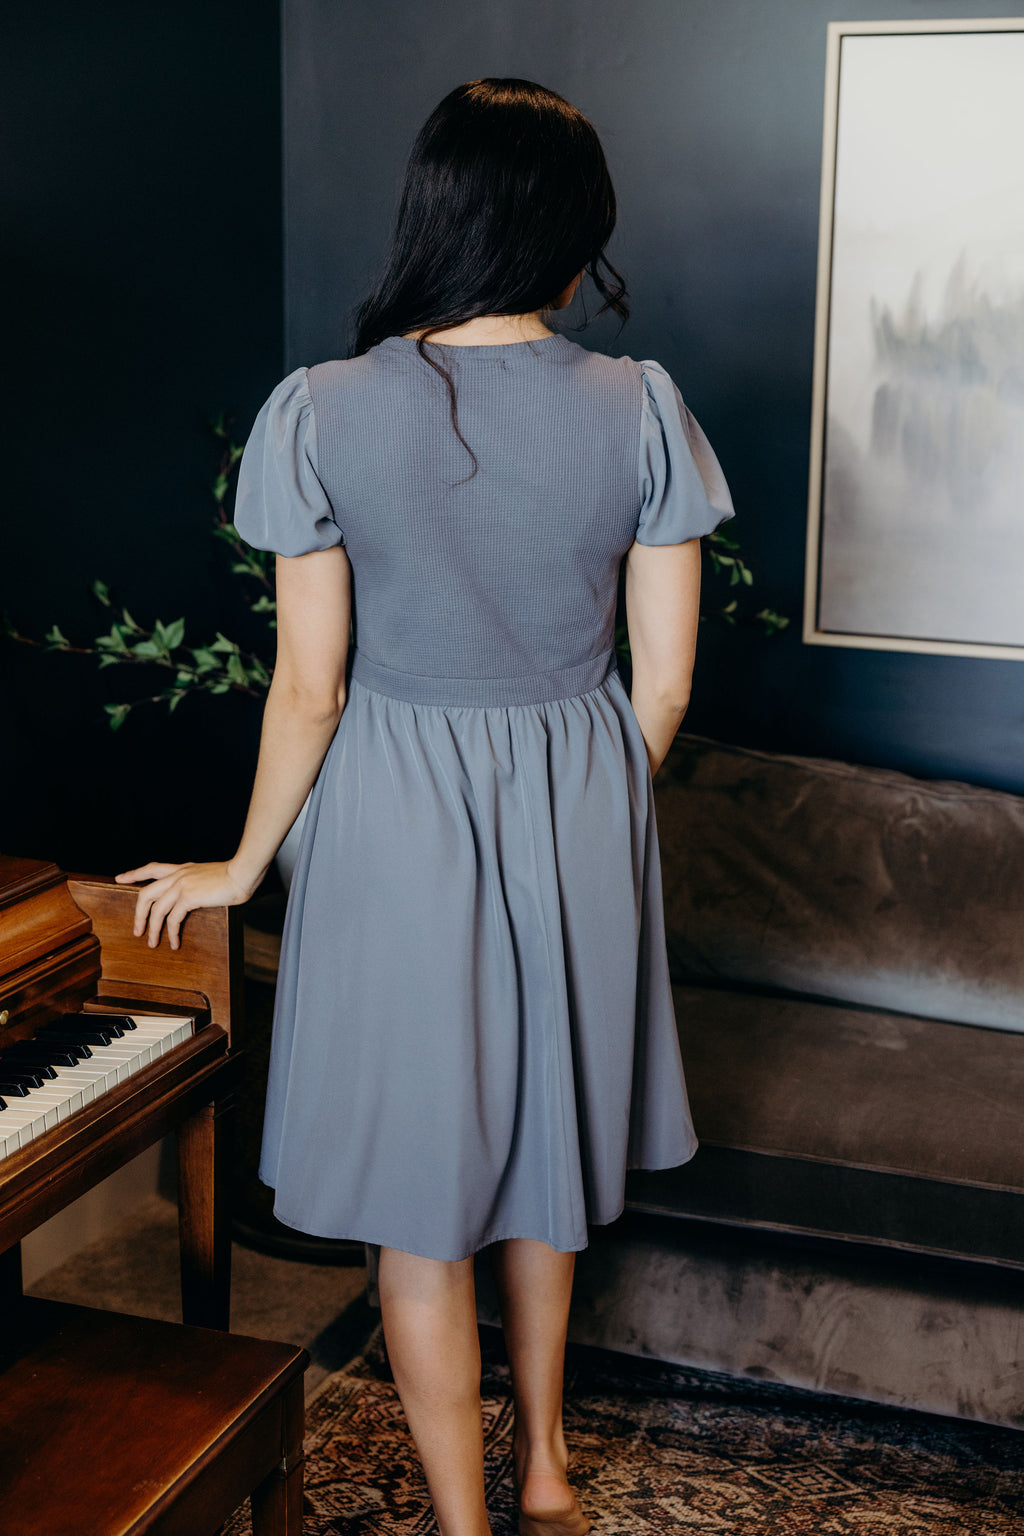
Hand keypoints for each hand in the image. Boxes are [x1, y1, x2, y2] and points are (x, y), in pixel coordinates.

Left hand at [113, 860, 253, 950]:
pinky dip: (171, 933)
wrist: (242, 873)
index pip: (152, 868)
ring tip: (153, 943)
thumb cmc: (234, 876)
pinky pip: (172, 919)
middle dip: (138, 914)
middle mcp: (177, 875)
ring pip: (156, 910)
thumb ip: (198, 883)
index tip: (120, 878)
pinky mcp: (188, 896)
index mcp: (182, 869)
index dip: (134, 873)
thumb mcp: (209, 876)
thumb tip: (195, 898)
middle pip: (145, 894)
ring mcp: (181, 885)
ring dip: (152, 929)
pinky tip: (175, 942)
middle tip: (137, 930)